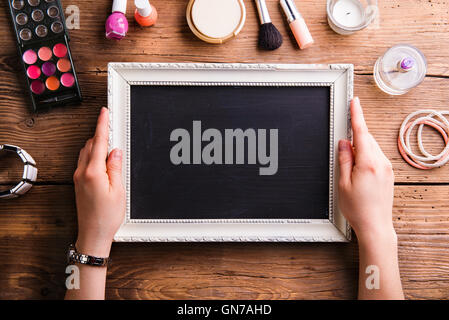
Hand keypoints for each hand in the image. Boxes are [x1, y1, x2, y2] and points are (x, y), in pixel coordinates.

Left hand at [73, 107, 124, 256]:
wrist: (93, 233)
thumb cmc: (107, 216)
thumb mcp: (118, 190)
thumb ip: (116, 167)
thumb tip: (115, 151)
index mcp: (93, 172)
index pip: (98, 142)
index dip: (102, 124)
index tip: (104, 112)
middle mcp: (82, 172)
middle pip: (91, 144)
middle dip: (101, 134)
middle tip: (113, 129)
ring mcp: (78, 177)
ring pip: (86, 152)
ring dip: (97, 145)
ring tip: (111, 148)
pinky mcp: (79, 183)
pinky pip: (84, 161)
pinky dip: (93, 155)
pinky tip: (104, 161)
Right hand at [338, 97, 395, 242]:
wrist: (375, 225)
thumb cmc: (358, 208)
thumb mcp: (343, 182)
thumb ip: (344, 159)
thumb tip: (344, 142)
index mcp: (368, 162)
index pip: (361, 132)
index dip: (356, 115)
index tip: (355, 102)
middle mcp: (381, 163)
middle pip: (366, 139)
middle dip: (354, 137)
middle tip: (342, 146)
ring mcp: (387, 168)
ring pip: (371, 148)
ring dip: (359, 150)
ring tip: (350, 170)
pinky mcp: (388, 174)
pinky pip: (375, 157)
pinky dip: (365, 157)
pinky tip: (358, 171)